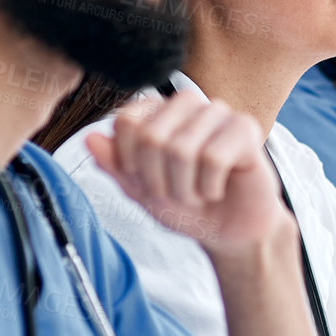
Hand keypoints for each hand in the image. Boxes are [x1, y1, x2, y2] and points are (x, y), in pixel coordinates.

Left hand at [85, 93, 291, 256]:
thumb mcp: (141, 191)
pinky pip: (214, 157)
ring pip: (183, 149)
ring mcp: (218, 113)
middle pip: (152, 136)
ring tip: (197, 194)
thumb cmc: (188, 206)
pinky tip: (217, 188)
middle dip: (159, 181)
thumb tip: (89, 139)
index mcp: (158, 111)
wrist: (229, 231)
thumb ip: (115, 166)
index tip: (147, 183)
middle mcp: (188, 104)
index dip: (130, 164)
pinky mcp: (246, 128)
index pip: (126, 122)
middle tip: (176, 194)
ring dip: (185, 188)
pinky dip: (210, 186)